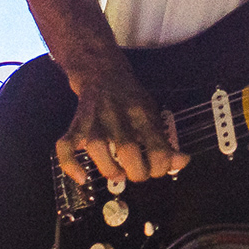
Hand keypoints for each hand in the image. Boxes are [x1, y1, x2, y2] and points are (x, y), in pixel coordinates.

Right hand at [57, 59, 189, 184]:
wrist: (101, 71)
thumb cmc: (130, 98)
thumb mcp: (152, 112)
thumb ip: (165, 140)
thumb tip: (181, 162)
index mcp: (142, 113)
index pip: (157, 145)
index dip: (161, 166)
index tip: (157, 170)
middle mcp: (119, 115)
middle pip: (127, 148)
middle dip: (136, 171)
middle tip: (138, 175)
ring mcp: (95, 119)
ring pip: (97, 146)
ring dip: (108, 167)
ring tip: (117, 176)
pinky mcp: (77, 123)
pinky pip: (66, 145)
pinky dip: (70, 164)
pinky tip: (81, 178)